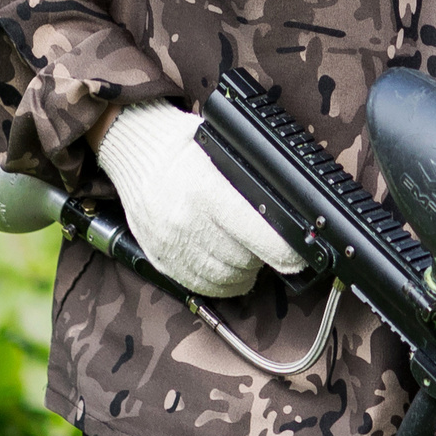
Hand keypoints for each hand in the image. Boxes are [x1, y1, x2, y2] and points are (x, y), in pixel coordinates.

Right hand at [89, 100, 303, 297]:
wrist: (136, 153)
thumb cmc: (185, 148)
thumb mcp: (222, 151)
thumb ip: (252, 182)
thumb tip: (292, 211)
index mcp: (206, 189)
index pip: (258, 234)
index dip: (284, 249)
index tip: (299, 253)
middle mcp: (186, 221)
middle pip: (244, 260)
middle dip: (264, 255)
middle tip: (268, 241)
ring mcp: (171, 245)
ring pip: (226, 278)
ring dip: (245, 271)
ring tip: (248, 251)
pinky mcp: (161, 260)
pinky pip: (202, 287)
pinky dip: (222, 282)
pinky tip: (229, 266)